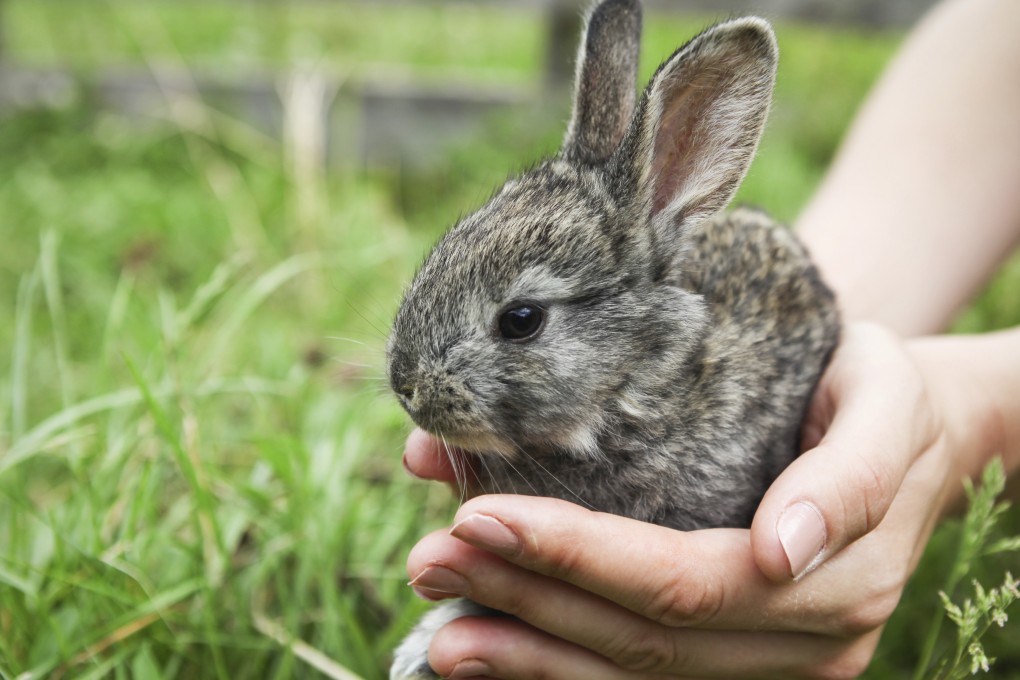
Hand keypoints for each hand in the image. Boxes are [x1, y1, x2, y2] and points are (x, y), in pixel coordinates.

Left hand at [402, 323, 960, 678]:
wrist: (913, 432)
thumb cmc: (883, 395)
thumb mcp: (887, 398)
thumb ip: (850, 475)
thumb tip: (783, 548)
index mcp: (830, 580)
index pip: (679, 583)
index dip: (577, 558)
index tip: (481, 518)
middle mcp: (799, 644)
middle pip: (640, 637)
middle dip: (526, 600)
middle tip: (430, 559)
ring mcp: (767, 665)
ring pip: (631, 674)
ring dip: (525, 648)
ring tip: (438, 617)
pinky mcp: (738, 662)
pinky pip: (639, 676)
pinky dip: (557, 667)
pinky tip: (490, 650)